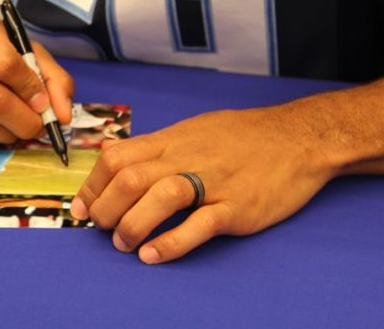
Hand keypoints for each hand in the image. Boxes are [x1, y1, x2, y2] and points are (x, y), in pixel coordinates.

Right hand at [0, 14, 74, 144]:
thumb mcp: (31, 52)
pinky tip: (0, 128)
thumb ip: (55, 81)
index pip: (6, 66)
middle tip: (40, 126)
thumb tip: (63, 117)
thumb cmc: (0, 50)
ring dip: (11, 134)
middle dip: (25, 122)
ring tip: (21, 126)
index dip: (30, 90)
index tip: (44, 104)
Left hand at [70, 106, 336, 263]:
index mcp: (173, 139)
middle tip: (103, 229)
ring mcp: (213, 182)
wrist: (299, 138)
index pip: (117, 157)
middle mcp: (187, 157)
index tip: (84, 207)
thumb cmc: (246, 135)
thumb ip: (160, 147)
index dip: (93, 185)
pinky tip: (154, 255)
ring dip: (132, 225)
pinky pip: (200, 224)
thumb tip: (121, 162)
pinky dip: (172, 242)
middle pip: (130, 178)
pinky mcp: (238, 206)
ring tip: (125, 245)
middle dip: (106, 208)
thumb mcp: (195, 129)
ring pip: (159, 197)